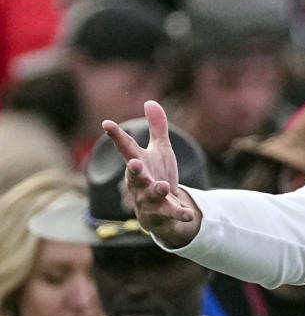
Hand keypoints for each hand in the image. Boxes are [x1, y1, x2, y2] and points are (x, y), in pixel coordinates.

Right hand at [102, 100, 200, 247]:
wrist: (162, 210)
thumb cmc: (157, 175)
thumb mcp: (160, 150)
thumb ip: (157, 128)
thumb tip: (150, 101)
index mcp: (138, 163)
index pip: (126, 148)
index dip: (116, 135)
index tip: (106, 123)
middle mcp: (139, 182)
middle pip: (134, 176)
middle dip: (133, 170)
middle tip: (134, 163)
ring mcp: (149, 199)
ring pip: (150, 195)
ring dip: (156, 190)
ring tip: (163, 185)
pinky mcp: (162, 213)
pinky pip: (171, 213)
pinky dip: (179, 213)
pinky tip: (188, 213)